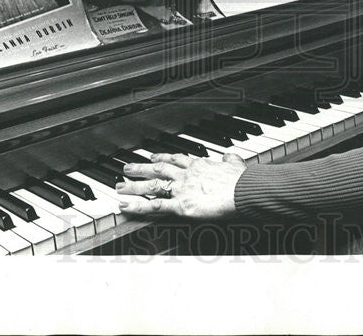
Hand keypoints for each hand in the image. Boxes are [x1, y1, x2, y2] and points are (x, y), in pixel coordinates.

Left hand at [114, 153, 245, 218]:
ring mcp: (181, 189)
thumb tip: (230, 156)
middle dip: (141, 169)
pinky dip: (138, 206)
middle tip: (126, 168)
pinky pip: (154, 206)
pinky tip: (125, 206)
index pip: (175, 159)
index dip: (162, 157)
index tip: (152, 156)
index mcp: (199, 165)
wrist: (242, 190)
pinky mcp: (181, 205)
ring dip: (134, 186)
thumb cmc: (242, 180)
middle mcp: (186, 175)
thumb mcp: (236, 164)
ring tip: (119, 187)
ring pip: (152, 185)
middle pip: (158, 169)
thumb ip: (231, 160)